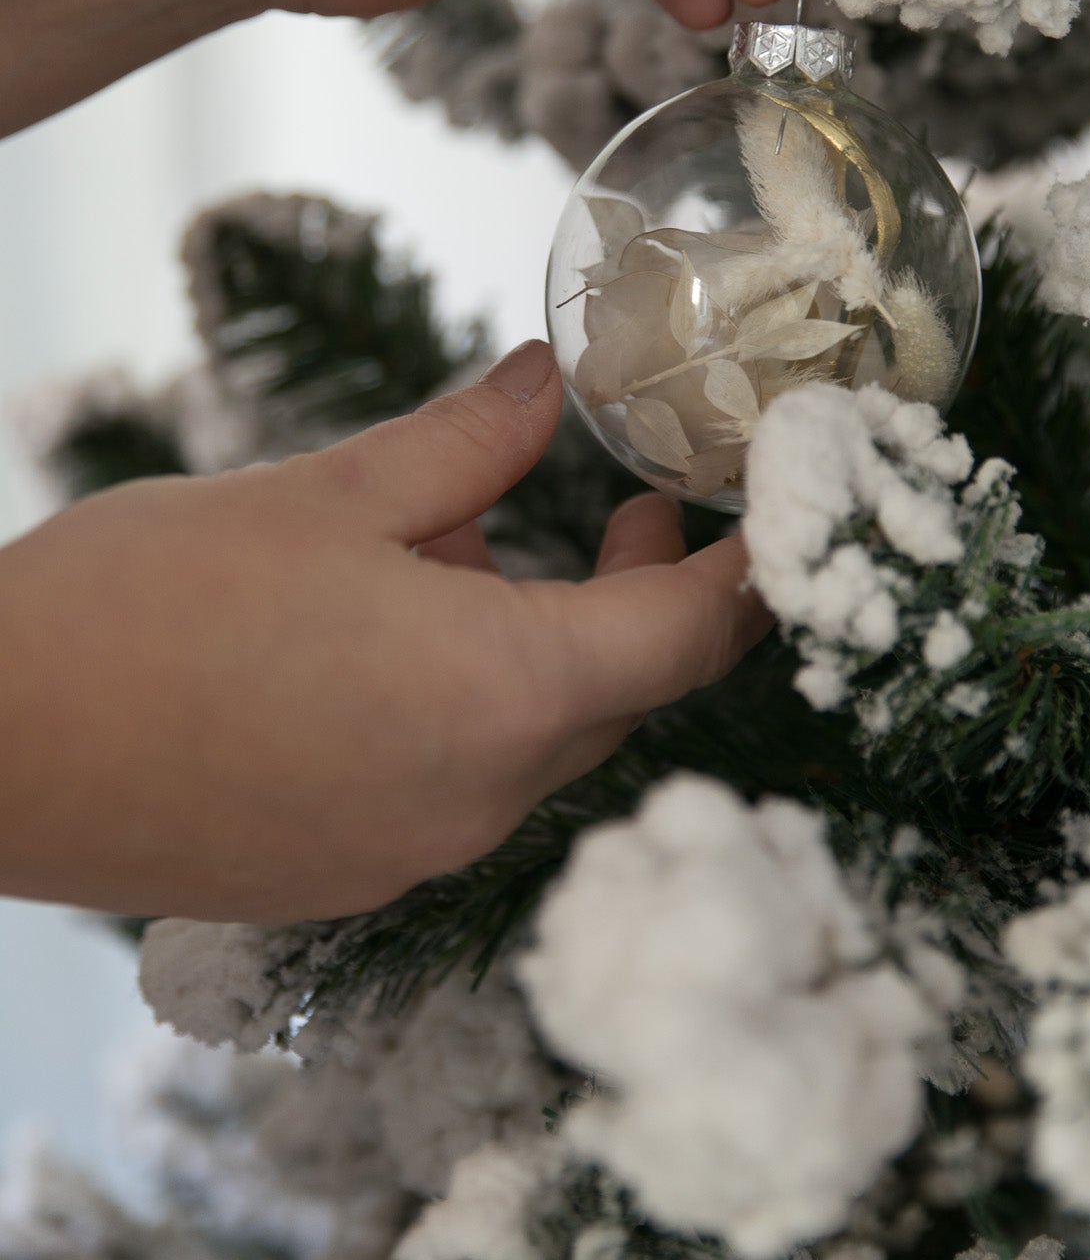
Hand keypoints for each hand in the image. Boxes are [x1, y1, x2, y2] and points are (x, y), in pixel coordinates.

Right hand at [0, 341, 769, 922]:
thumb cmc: (149, 605)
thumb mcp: (327, 493)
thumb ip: (468, 441)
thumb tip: (550, 382)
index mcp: (503, 695)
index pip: (689, 636)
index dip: (747, 572)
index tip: (770, 520)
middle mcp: (481, 799)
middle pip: (623, 695)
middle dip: (643, 599)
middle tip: (630, 504)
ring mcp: (415, 855)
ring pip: (539, 741)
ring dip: (544, 650)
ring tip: (462, 552)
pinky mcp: (350, 876)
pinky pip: (461, 785)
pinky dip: (471, 709)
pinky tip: (390, 642)